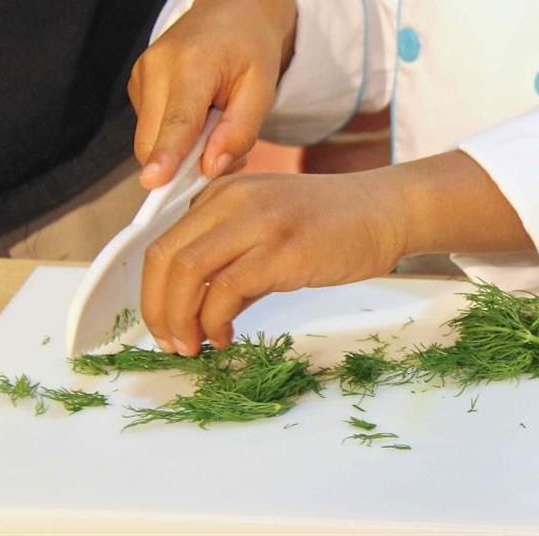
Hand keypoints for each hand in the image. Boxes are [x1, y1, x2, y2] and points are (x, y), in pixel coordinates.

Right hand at [127, 0, 296, 188]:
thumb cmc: (252, 48)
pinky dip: (175, 138)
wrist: (230, 10)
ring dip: (182, 151)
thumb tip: (211, 168)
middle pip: (154, 141)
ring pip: (150, 140)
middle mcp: (156, 67)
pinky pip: (152, 130)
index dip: (166, 155)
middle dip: (183, 164)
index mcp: (192, 63)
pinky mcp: (137, 85)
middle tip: (227, 155)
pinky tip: (202, 118)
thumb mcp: (263, 88)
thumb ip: (240, 130)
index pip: (177, 120)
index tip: (154, 183)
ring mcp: (141, 75)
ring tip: (218, 127)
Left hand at [141, 169, 407, 355]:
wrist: (385, 212)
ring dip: (180, 319)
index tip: (163, 325)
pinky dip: (214, 322)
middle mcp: (232, 198)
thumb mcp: (269, 230)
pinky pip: (226, 290)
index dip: (153, 291)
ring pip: (187, 272)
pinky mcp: (282, 248)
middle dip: (157, 309)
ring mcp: (257, 220)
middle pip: (166, 257)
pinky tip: (226, 337)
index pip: (164, 241)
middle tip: (170, 344)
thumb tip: (196, 313)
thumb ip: (231, 262)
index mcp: (223, 191)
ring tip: (192, 346)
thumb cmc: (333, 225)